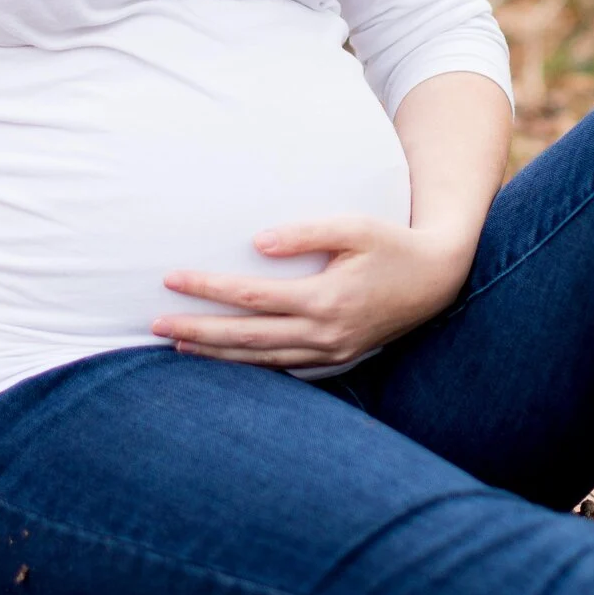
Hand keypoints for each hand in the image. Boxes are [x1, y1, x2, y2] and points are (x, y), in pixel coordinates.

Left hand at [152, 216, 474, 367]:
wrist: (438, 279)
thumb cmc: (393, 244)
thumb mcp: (355, 227)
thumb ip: (306, 232)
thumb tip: (257, 243)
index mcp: (324, 300)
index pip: (251, 297)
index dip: (208, 288)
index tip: (171, 279)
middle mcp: (324, 333)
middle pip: (246, 337)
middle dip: (198, 330)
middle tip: (155, 324)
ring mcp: (331, 351)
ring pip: (261, 359)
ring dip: (217, 354)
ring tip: (178, 345)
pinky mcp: (337, 358)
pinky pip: (284, 367)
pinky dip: (250, 365)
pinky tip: (226, 359)